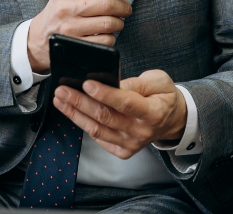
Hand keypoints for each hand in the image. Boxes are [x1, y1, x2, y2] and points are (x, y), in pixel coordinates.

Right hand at [27, 0, 140, 70]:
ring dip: (119, 23)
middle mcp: (67, 9)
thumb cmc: (58, 14)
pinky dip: (111, 38)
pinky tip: (105, 35)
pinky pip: (105, 41)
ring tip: (116, 22)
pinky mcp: (76, 47)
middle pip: (108, 5)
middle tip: (126, 9)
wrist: (36, 40)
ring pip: (109, 24)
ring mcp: (70, 29)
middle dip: (124, 7)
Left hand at [53, 70, 187, 158]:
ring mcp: (131, 144)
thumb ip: (137, 82)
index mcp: (153, 113)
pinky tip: (72, 112)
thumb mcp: (159, 81)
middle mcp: (141, 131)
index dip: (105, 94)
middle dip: (80, 102)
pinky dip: (84, 124)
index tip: (87, 83)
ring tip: (60, 100)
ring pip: (97, 130)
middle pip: (105, 117)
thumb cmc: (163, 97)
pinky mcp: (122, 151)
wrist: (172, 120)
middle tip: (63, 90)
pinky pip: (99, 138)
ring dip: (75, 114)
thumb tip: (113, 83)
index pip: (126, 103)